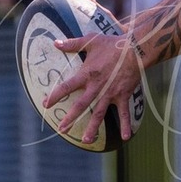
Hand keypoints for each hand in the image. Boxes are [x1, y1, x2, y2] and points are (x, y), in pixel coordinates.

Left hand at [40, 0, 143, 146]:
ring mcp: (110, 93)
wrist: (135, 49)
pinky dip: (125, 125)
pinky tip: (125, 138)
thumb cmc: (112, 44)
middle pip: (81, 105)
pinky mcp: (123, 95)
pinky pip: (124, 113)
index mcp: (87, 74)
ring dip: (92, 128)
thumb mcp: (91, 41)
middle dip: (71, 118)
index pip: (67, 86)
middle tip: (62, 130)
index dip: (56, 95)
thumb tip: (55, 43)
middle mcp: (97, 87)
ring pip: (99, 113)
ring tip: (85, 140)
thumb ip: (72, 44)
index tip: (45, 104)